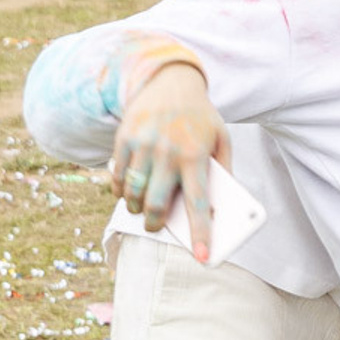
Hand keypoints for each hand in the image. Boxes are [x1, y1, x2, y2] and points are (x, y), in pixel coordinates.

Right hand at [110, 62, 230, 262]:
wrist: (170, 81)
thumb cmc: (200, 118)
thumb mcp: (222, 138)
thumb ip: (223, 171)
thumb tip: (217, 209)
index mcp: (197, 155)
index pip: (199, 203)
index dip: (200, 233)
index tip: (202, 257)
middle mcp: (168, 152)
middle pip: (156, 205)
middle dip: (154, 224)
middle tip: (156, 227)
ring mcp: (143, 146)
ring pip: (131, 195)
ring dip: (135, 208)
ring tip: (142, 207)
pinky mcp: (123, 140)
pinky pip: (116, 178)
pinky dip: (119, 190)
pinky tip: (128, 189)